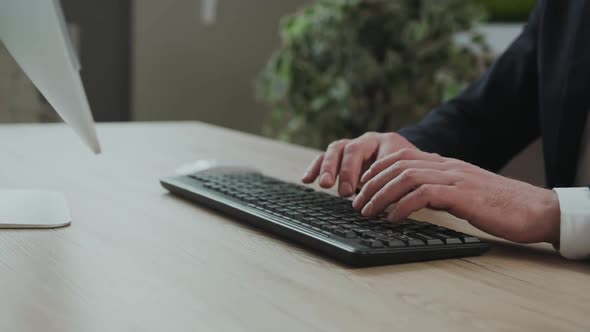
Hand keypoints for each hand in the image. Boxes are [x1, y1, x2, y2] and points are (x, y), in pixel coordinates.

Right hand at [302, 132, 415, 196]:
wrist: (410, 157)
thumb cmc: (409, 166)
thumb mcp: (409, 170)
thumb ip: (398, 180)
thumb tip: (393, 200)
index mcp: (380, 140)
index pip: (362, 150)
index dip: (353, 170)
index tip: (354, 191)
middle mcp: (363, 141)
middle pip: (346, 149)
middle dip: (341, 170)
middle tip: (341, 191)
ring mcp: (350, 147)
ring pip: (333, 151)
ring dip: (326, 168)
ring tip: (324, 185)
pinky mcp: (341, 157)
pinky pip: (323, 158)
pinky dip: (315, 168)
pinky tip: (307, 180)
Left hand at [352, 148, 560, 243]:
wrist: (534, 209)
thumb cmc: (499, 205)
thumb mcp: (464, 192)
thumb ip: (440, 189)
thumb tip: (413, 198)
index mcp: (445, 164)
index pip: (401, 157)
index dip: (376, 170)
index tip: (362, 187)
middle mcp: (446, 166)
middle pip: (397, 165)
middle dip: (371, 184)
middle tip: (357, 203)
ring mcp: (454, 178)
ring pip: (405, 177)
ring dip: (380, 195)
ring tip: (367, 212)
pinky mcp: (462, 195)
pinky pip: (423, 195)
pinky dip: (402, 206)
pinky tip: (392, 219)